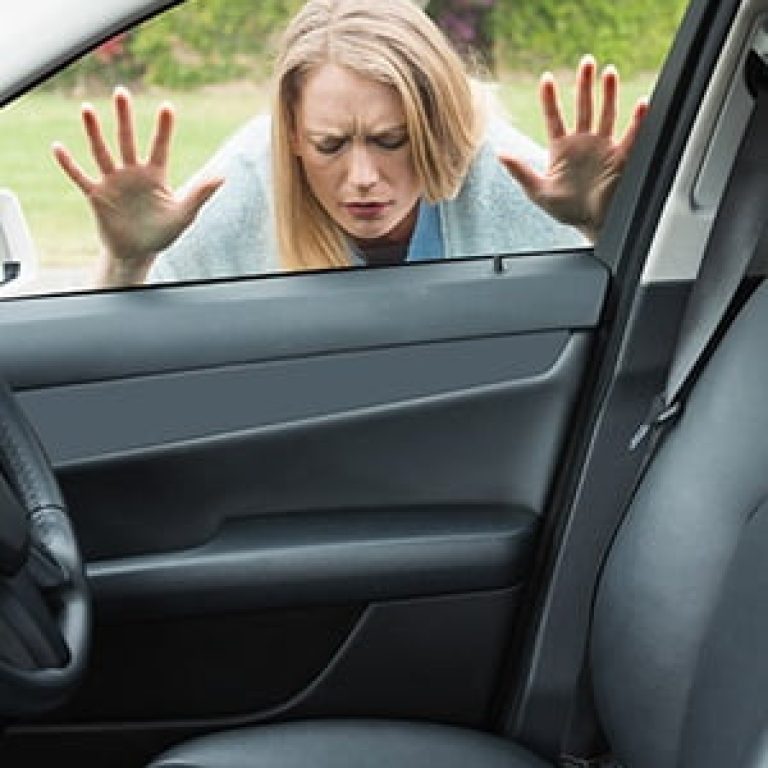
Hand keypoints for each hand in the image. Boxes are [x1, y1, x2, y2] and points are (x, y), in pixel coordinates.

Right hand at [53, 86, 222, 285]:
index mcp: (155, 175)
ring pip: (102, 152)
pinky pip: (80, 176)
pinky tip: (58, 147)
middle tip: (122, 91)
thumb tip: (222, 175)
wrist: (138, 252)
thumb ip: (200, 194)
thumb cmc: (163, 233)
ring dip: (94, 132)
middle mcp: (132, 173)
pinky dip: (69, 164)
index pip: (160, 147)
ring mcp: (113, 182)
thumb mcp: (184, 214)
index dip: (164, 129)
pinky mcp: (97, 195)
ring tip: (87, 108)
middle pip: (128, 140)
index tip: (168, 107)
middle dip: (125, 117)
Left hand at [500, 55, 648, 241]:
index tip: (546, 79)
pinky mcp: (621, 157)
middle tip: (587, 61)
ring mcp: (603, 147)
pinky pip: (631, 135)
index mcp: (561, 149)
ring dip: (608, 93)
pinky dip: (637, 121)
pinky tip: (641, 105)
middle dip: (585, 84)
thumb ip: (520, 171)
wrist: (592, 225)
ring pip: (606, 113)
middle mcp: (583, 143)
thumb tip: (500, 153)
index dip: (550, 98)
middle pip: (584, 106)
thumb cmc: (567, 210)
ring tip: (609, 72)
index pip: (554, 117)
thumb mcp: (538, 191)